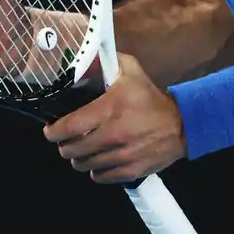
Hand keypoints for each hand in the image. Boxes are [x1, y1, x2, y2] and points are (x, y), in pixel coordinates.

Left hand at [42, 53, 187, 183]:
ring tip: (82, 151)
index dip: (53, 132)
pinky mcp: (131, 171)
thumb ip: (107, 62)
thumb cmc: (151, 98)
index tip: (50, 131)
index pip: (70, 126)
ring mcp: (122, 155)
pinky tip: (99, 162)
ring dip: (79, 159)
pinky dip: (96, 171)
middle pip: (73, 150)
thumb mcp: (131, 71)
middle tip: (67, 141)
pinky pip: (101, 177)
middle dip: (64, 146)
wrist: (183, 124)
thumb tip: (85, 56)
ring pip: (85, 165)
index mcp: (110, 108)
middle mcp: (113, 134)